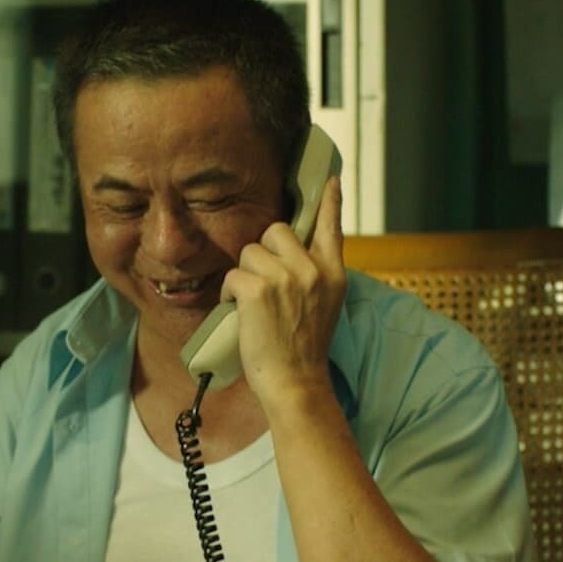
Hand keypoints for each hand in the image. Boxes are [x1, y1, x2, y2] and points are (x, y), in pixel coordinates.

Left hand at [221, 174, 345, 401]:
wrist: (296, 383)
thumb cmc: (303, 348)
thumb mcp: (324, 305)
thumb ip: (315, 274)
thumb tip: (296, 250)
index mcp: (333, 273)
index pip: (331, 226)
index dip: (329, 200)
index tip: (329, 177)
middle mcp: (313, 270)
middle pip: (276, 230)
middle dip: (263, 253)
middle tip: (264, 285)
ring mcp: (286, 278)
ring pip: (249, 251)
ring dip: (245, 275)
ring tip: (253, 305)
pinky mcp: (258, 289)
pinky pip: (233, 274)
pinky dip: (229, 293)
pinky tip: (239, 312)